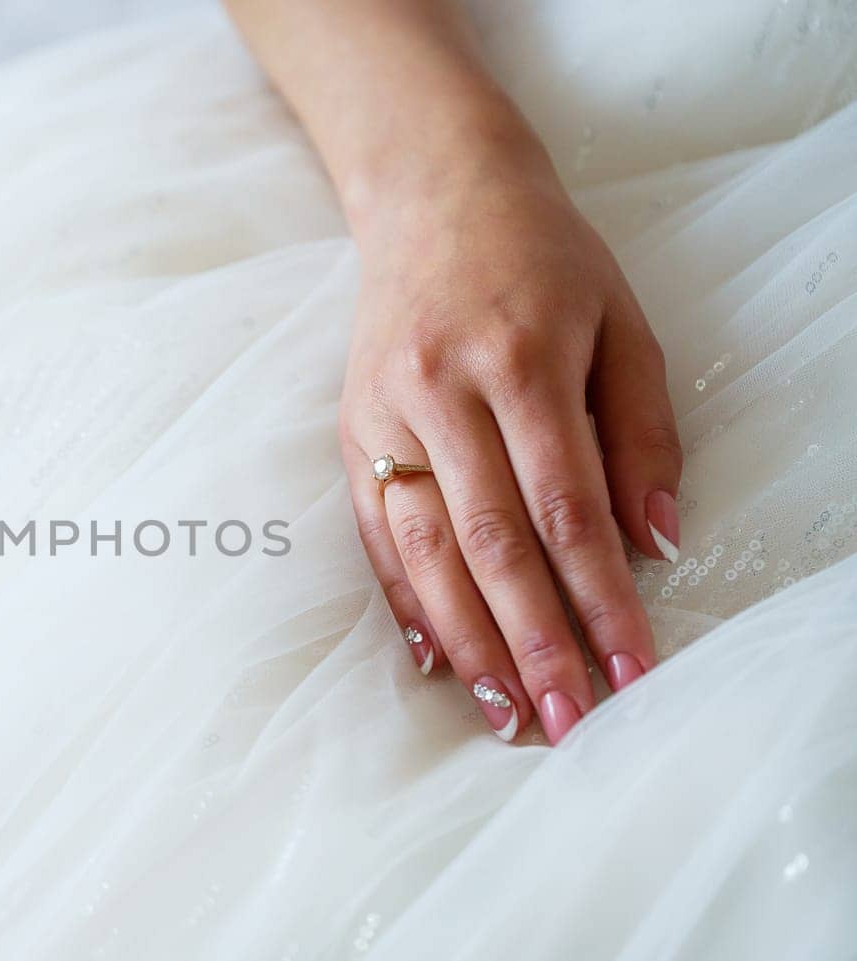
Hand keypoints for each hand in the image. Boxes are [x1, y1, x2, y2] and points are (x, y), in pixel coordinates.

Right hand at [339, 145, 680, 742]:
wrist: (433, 197)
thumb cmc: (544, 260)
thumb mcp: (621, 324)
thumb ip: (641, 433)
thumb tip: (655, 545)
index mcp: (522, 361)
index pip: (567, 507)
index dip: (602, 598)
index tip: (636, 669)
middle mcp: (443, 393)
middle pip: (490, 541)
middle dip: (533, 639)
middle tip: (568, 718)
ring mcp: (385, 414)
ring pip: (424, 548)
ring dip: (466, 638)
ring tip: (504, 709)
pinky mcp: (351, 431)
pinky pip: (374, 531)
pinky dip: (404, 599)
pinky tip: (434, 656)